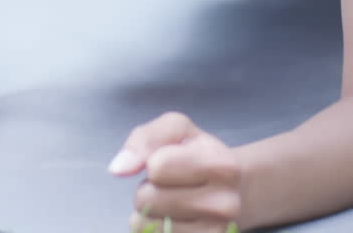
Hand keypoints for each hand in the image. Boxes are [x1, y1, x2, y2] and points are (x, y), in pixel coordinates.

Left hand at [110, 112, 244, 232]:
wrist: (233, 188)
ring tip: (172, 200)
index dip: (154, 161)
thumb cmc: (197, 153)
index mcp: (222, 165)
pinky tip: (173, 219)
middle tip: (170, 184)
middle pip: (148, 198)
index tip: (170, 160)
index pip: (157, 167)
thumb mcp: (176, 129)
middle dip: (148, 188)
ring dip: (149, 211)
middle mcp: (225, 203)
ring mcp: (215, 232)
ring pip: (146, 224)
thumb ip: (145, 139)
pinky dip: (154, 229)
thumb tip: (118, 169)